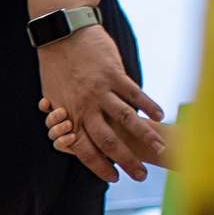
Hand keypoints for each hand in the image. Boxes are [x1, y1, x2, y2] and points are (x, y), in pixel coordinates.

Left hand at [36, 24, 164, 182]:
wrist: (62, 36)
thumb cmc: (56, 68)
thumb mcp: (53, 97)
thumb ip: (65, 116)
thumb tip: (70, 135)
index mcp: (71, 115)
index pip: (85, 149)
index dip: (99, 166)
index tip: (114, 178)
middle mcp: (86, 107)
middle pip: (108, 141)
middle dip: (126, 161)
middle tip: (141, 176)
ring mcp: (101, 90)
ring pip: (125, 119)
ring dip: (144, 136)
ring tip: (160, 148)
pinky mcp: (114, 74)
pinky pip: (134, 93)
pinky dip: (148, 105)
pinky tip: (160, 115)